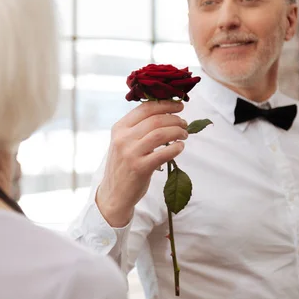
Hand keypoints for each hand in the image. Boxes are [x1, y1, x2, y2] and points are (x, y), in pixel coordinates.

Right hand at [96, 101, 187, 226]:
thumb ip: (137, 128)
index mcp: (119, 128)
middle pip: (156, 120)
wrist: (114, 194)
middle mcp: (123, 138)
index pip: (145, 108)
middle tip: (184, 123)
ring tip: (184, 134)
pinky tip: (180, 147)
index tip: (178, 105)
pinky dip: (176, 148)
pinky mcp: (140, 168)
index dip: (165, 104)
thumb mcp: (123, 142)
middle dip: (175, 119)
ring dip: (177, 132)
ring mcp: (131, 153)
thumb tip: (165, 112)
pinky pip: (163, 154)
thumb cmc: (123, 166)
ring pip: (161, 134)